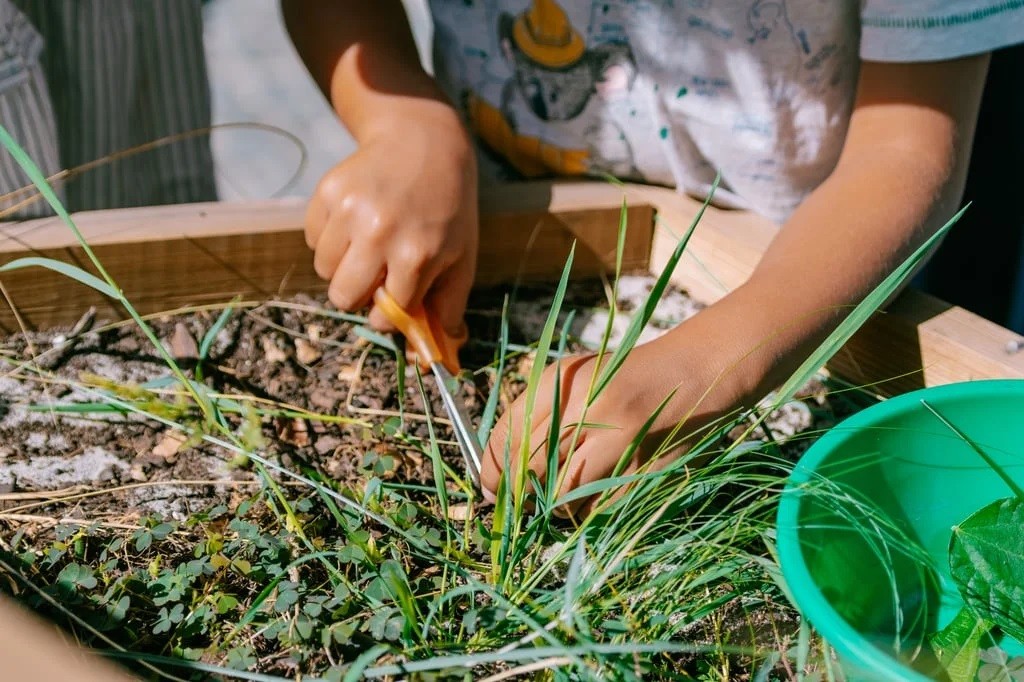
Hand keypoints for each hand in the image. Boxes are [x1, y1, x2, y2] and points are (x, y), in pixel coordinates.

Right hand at [304, 108, 477, 337]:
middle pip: (342, 297)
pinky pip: (312, 237)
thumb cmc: (448, 209)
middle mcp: (380, 234)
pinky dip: (329, 237)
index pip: (383, 315)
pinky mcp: (328, 192)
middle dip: (357, 292)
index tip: (393, 296)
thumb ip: (448, 306)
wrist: (423, 142)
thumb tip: (431, 352)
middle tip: (375, 271)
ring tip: (367, 241)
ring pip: (323, 269)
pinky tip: (354, 219)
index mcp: (417, 256)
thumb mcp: (461, 257)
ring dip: (342, 264)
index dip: (388, 311)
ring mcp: (350, 211)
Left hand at [481, 334, 713, 516]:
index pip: (506, 440)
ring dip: (559, 506)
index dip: (491, 473)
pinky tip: (602, 488)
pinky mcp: (647, 469)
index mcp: (561, 382)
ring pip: (563, 501)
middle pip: (530, 475)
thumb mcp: (572, 381)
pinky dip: (593, 510)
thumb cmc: (622, 379)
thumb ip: (532, 420)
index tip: (490, 489)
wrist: (693, 372)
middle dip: (521, 496)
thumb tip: (492, 480)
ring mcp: (621, 442)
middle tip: (525, 500)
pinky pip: (600, 511)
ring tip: (572, 486)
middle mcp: (587, 409)